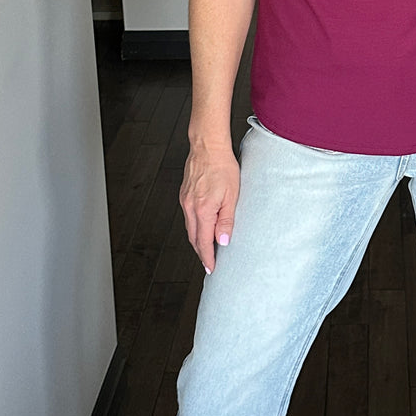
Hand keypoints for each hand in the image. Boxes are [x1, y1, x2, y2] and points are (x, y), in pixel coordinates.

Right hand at [180, 142, 240, 273]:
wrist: (207, 146)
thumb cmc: (223, 167)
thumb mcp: (232, 195)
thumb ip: (227, 220)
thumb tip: (223, 241)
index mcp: (203, 210)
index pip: (203, 242)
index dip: (208, 258)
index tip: (212, 268)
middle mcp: (190, 207)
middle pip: (194, 238)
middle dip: (201, 253)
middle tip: (210, 263)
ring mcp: (184, 201)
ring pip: (189, 228)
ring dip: (197, 240)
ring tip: (207, 249)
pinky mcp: (184, 195)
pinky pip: (188, 217)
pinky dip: (195, 227)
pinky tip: (202, 228)